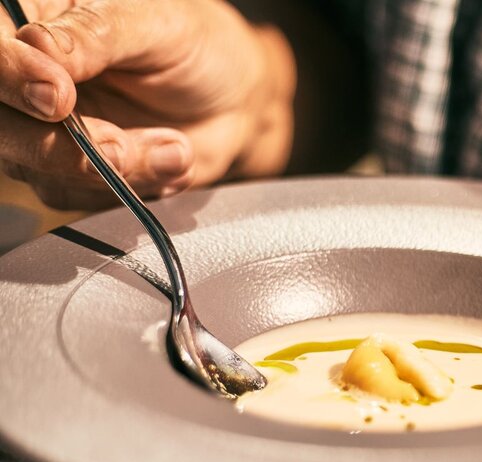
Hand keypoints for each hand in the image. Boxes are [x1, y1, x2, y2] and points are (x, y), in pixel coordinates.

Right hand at [0, 0, 294, 209]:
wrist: (232, 99)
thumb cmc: (192, 45)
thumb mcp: (155, 24)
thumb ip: (96, 34)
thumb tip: (40, 49)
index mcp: (30, 20)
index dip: (9, 78)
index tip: (58, 98)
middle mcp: (22, 77)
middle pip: (2, 127)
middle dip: (65, 148)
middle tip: (126, 147)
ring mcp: (39, 128)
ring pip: (37, 170)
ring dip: (114, 171)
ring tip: (176, 148)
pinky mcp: (66, 171)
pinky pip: (74, 196)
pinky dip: (128, 188)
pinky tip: (169, 162)